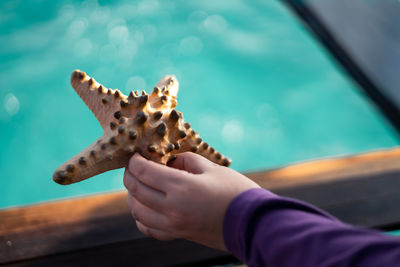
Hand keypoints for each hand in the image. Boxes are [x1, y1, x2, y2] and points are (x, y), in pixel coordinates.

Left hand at [123, 152, 259, 250]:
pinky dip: (141, 216)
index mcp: (181, 187)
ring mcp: (173, 225)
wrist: (251, 223)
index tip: (135, 156)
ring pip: (137, 211)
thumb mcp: (211, 168)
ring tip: (139, 185)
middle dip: (130, 176)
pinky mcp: (178, 235)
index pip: (144, 172)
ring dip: (133, 196)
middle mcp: (171, 208)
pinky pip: (148, 228)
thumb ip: (186, 161)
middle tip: (133, 167)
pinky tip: (146, 207)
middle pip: (136, 190)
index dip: (135, 162)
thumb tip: (169, 162)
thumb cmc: (235, 191)